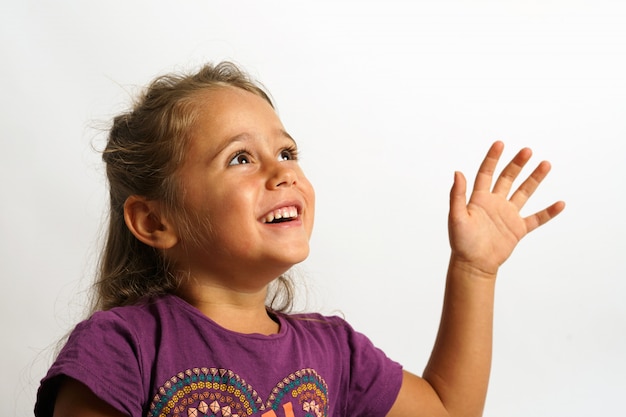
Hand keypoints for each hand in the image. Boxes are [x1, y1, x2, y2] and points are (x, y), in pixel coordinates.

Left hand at [448, 141, 564, 276]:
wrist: (473, 264)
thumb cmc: (461, 242)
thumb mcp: (456, 216)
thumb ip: (457, 195)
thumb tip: (458, 172)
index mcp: (479, 199)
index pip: (486, 173)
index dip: (492, 158)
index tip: (500, 144)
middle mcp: (495, 203)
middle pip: (508, 178)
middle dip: (517, 164)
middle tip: (527, 151)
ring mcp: (508, 215)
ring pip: (524, 193)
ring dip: (534, 179)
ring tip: (545, 164)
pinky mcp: (517, 229)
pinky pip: (536, 219)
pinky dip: (548, 212)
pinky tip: (560, 203)